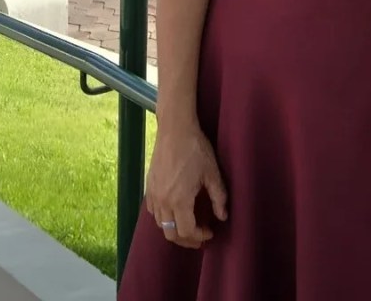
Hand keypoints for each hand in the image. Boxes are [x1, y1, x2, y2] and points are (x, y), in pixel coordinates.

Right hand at [145, 122, 227, 248]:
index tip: (210, 233)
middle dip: (186, 239)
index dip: (199, 236)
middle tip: (200, 236)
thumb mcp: (212, 173)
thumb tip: (222, 216)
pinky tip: (175, 210)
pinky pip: (153, 211)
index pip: (186, 231)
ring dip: (174, 228)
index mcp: (179, 200)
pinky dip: (163, 217)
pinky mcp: (148, 187)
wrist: (175, 131)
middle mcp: (162, 202)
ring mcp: (153, 195)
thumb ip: (218, 197)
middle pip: (170, 233)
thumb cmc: (196, 149)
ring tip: (190, 223)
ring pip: (160, 224)